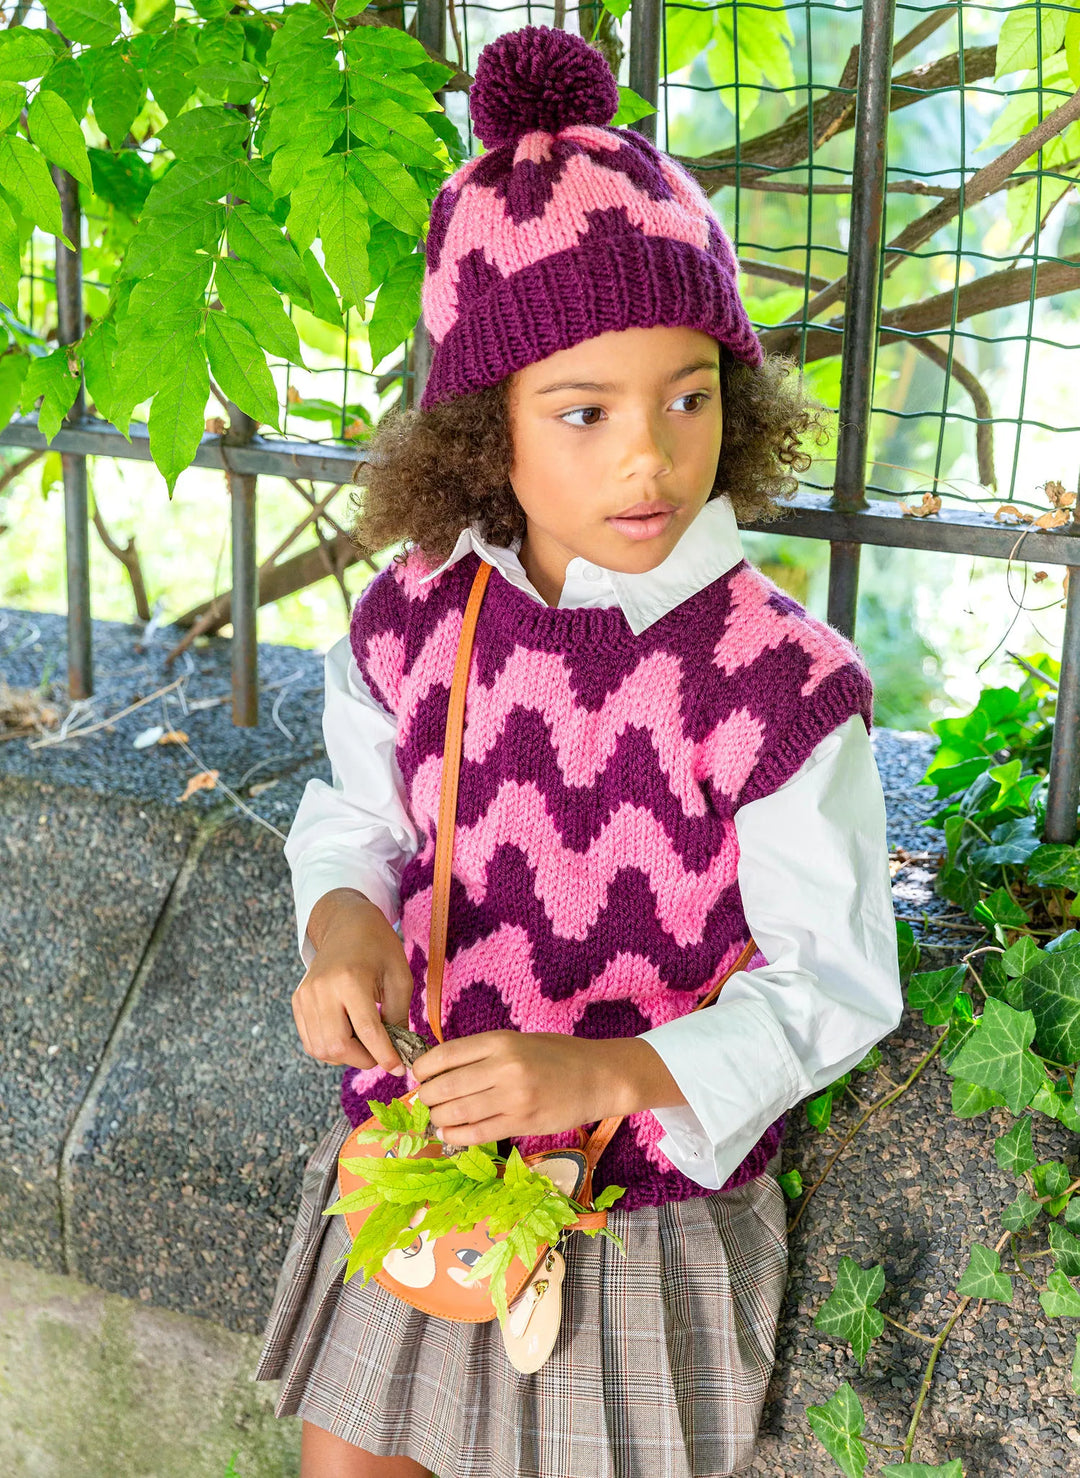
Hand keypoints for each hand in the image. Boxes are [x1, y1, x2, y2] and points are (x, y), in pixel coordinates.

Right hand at [291, 889, 414, 1076]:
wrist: (345, 924)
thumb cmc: (378, 947)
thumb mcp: (400, 976)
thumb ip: (399, 1016)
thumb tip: (398, 1053)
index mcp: (351, 979)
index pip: (368, 1030)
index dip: (385, 1055)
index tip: (399, 1068)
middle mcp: (322, 989)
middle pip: (338, 1046)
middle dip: (364, 1059)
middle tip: (381, 1053)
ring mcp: (305, 996)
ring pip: (322, 1049)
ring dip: (347, 1056)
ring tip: (366, 1043)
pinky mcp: (297, 1001)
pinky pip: (311, 1041)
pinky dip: (331, 1049)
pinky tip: (349, 1036)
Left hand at [411, 1030, 687, 1145]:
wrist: (598, 1076)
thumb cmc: (556, 1055)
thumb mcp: (517, 1041)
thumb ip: (482, 1054)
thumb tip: (439, 1070)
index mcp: (498, 1041)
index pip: (442, 1056)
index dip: (422, 1070)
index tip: (418, 1077)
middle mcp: (503, 1067)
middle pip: (444, 1088)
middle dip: (426, 1099)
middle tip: (425, 1103)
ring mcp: (513, 1097)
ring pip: (456, 1114)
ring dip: (438, 1121)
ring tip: (437, 1121)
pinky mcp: (522, 1122)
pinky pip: (477, 1133)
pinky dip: (456, 1138)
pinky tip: (450, 1136)